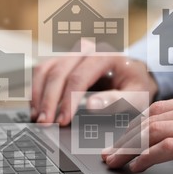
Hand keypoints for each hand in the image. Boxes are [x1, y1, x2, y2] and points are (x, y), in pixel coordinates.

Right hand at [31, 41, 157, 125]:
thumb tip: (91, 105)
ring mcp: (72, 54)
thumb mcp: (136, 96)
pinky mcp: (62, 61)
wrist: (133, 75)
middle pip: (58, 73)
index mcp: (105, 55)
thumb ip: (117, 100)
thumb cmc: (136, 86)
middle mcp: (85, 50)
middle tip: (44, 123)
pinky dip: (36, 89)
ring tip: (38, 118)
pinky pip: (42, 71)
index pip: (79, 77)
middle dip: (49, 101)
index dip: (67, 101)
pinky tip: (36, 108)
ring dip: (38, 95)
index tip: (62, 121)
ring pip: (45, 70)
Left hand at [102, 92, 172, 173]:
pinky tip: (137, 166)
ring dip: (128, 148)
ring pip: (153, 131)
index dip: (132, 126)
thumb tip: (164, 141)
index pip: (156, 110)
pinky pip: (167, 148)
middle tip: (109, 153)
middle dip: (123, 138)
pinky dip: (146, 156)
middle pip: (149, 119)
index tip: (119, 140)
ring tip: (115, 161)